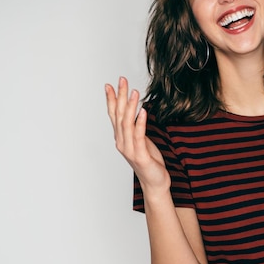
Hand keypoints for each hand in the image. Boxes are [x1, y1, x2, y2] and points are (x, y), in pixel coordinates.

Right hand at [105, 77, 169, 192]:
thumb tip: (135, 112)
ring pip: (127, 124)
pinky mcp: (140, 155)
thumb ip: (136, 128)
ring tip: (134, 92)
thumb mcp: (141, 141)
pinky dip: (141, 122)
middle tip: (121, 80)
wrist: (154, 182)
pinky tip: (143, 111)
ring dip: (130, 106)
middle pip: (118, 115)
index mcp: (121, 138)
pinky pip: (139, 135)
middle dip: (120, 97)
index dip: (111, 100)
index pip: (114, 115)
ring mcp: (129, 149)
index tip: (109, 85)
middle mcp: (122, 142)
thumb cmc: (149, 161)